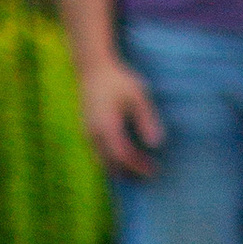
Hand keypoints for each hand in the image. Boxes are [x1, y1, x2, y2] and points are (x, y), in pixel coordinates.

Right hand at [80, 53, 164, 177]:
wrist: (93, 68)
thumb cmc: (119, 80)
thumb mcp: (138, 95)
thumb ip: (146, 119)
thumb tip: (156, 145)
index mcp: (106, 125)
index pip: (122, 155)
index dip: (138, 166)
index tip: (154, 170)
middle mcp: (93, 132)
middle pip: (110, 164)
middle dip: (129, 173)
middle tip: (149, 175)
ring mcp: (86, 132)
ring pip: (101, 161)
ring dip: (120, 170)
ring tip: (139, 170)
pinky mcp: (85, 131)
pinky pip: (97, 154)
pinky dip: (111, 161)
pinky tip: (126, 160)